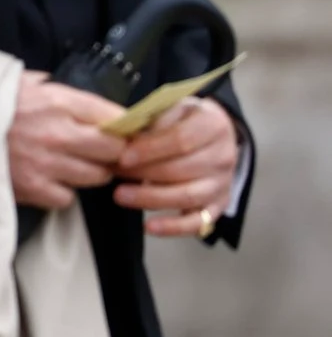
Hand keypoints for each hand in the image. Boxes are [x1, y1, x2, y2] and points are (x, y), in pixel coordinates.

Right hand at [8, 70, 127, 210]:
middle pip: (115, 151)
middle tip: (102, 152)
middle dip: (113, 152)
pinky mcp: (32, 188)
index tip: (125, 132)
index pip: (115, 116)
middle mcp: (58, 133)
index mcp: (58, 101)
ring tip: (72, 165)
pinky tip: (48, 179)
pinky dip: (62, 192)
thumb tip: (83, 102)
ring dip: (90, 173)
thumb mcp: (20, 81)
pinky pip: (67, 198)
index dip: (125, 126)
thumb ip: (54, 89)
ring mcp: (47, 163)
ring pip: (97, 177)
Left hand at [115, 94, 241, 237]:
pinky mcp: (218, 205)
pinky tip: (149, 227)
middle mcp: (224, 156)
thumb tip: (122, 135)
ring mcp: (222, 183)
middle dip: (143, 173)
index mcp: (213, 126)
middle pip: (182, 170)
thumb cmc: (183, 121)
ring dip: (152, 198)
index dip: (150, 150)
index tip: (123, 157)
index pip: (181, 140)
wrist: (214, 135)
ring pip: (188, 196)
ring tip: (121, 196)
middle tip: (112, 173)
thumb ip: (152, 120)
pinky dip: (174, 227)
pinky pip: (198, 222)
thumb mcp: (171, 109)